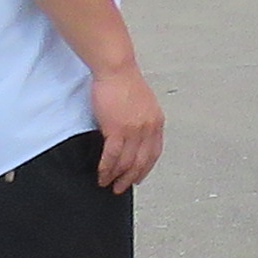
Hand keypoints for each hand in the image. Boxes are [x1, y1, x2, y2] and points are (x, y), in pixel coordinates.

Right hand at [88, 61, 164, 194]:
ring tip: (107, 183)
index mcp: (156, 122)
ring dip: (116, 176)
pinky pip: (112, 155)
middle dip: (130, 178)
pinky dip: (106, 167)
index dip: (145, 168)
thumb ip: (141, 121)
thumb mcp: (142, 103)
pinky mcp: (117, 129)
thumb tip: (133, 136)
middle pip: (141, 162)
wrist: (116, 70)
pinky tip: (101, 173)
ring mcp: (134, 130)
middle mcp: (148, 128)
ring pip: (125, 162)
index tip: (138, 177)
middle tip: (121, 187)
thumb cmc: (124, 82)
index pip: (154, 153)